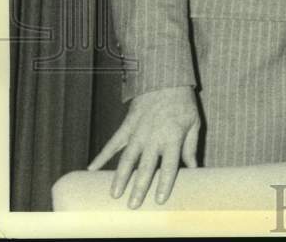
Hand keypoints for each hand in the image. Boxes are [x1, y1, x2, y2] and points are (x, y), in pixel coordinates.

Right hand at [88, 85, 200, 208]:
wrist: (165, 79)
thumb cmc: (183, 103)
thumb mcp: (193, 123)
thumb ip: (191, 147)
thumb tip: (194, 168)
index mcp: (172, 137)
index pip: (169, 165)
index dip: (164, 183)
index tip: (159, 200)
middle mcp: (154, 137)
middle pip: (145, 167)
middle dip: (139, 187)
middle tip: (133, 206)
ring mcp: (138, 131)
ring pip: (127, 158)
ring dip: (120, 177)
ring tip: (115, 195)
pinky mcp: (127, 125)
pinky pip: (112, 143)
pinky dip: (102, 156)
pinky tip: (91, 169)